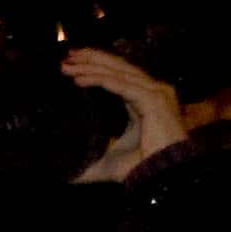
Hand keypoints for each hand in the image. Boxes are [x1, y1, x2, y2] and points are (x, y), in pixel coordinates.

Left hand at [65, 50, 187, 182]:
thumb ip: (90, 163)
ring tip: (68, 65)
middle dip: (92, 59)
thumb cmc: (141, 166)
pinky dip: (100, 81)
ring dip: (91, 68)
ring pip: (118, 74)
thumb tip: (69, 176)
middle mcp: (152, 91)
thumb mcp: (109, 161)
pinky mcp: (153, 100)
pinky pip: (122, 86)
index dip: (97, 66)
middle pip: (119, 67)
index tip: (74, 63)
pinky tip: (80, 79)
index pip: (119, 75)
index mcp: (144, 99)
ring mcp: (155, 93)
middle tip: (68, 55)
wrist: (162, 174)